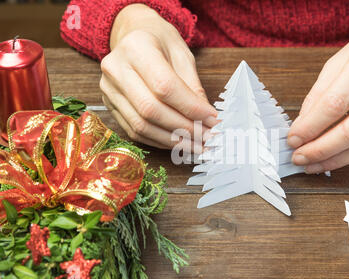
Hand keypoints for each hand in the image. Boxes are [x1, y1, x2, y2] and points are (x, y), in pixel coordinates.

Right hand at [100, 4, 216, 150]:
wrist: (133, 37)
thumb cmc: (160, 42)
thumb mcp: (183, 54)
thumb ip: (193, 86)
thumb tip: (207, 118)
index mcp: (136, 47)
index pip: (164, 86)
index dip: (190, 108)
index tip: (212, 119)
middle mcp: (116, 68)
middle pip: (150, 109)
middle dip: (183, 128)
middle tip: (207, 137)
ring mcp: (109, 89)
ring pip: (141, 125)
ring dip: (173, 140)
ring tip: (197, 145)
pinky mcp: (110, 105)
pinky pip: (134, 131)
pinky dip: (159, 141)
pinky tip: (179, 142)